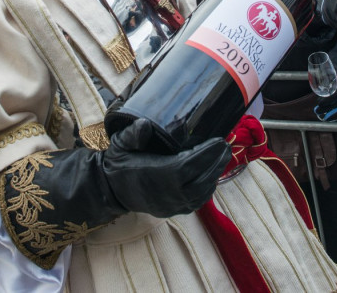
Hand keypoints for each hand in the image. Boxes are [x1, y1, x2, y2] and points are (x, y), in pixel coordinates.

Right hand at [103, 118, 229, 216]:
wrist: (110, 190)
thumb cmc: (119, 164)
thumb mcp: (120, 145)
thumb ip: (132, 134)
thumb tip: (145, 124)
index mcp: (158, 176)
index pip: (189, 166)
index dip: (207, 154)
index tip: (219, 140)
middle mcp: (168, 194)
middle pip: (201, 180)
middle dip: (216, 162)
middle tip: (226, 146)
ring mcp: (172, 205)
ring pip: (202, 193)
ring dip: (214, 175)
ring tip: (221, 157)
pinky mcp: (173, 211)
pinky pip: (196, 202)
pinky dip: (207, 188)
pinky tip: (211, 174)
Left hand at [314, 78, 336, 124]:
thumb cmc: (335, 85)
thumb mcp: (331, 84)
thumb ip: (324, 92)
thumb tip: (315, 104)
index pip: (335, 94)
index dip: (327, 99)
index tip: (319, 103)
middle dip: (327, 108)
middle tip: (317, 111)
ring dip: (334, 114)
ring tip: (325, 118)